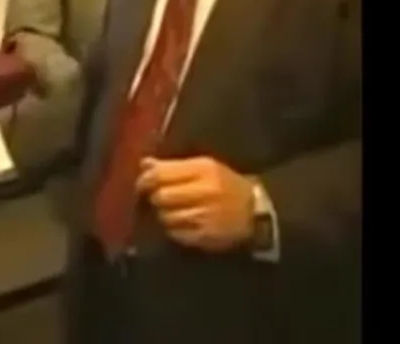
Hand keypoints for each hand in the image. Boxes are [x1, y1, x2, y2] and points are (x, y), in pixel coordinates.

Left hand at [135, 156, 254, 251]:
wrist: (256, 211)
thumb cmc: (226, 184)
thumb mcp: (205, 167)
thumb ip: (173, 166)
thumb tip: (144, 163)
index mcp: (203, 170)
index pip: (160, 174)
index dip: (145, 179)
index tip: (142, 183)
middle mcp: (204, 192)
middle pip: (160, 196)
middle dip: (153, 197)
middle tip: (156, 198)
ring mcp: (205, 216)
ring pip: (166, 217)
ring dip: (163, 214)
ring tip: (172, 210)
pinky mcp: (205, 236)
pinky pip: (175, 233)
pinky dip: (173, 228)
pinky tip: (181, 223)